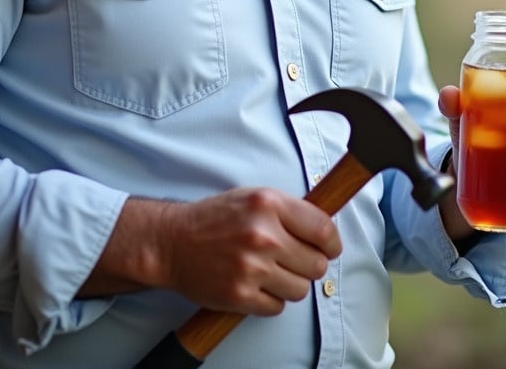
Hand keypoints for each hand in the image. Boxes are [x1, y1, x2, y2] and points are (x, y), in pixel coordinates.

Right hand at [79, 187, 341, 314]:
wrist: (173, 241)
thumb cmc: (216, 218)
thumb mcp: (253, 197)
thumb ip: (289, 211)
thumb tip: (327, 231)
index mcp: (268, 204)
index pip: (323, 230)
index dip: (332, 243)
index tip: (329, 248)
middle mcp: (263, 235)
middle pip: (317, 265)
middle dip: (310, 265)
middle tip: (293, 260)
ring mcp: (252, 267)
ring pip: (301, 289)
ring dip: (291, 284)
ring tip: (271, 272)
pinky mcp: (240, 295)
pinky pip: (278, 307)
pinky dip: (271, 300)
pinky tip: (257, 285)